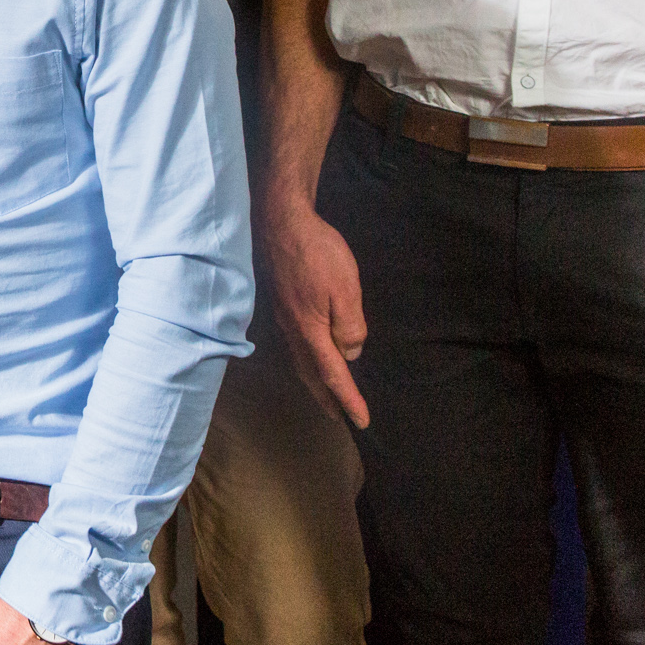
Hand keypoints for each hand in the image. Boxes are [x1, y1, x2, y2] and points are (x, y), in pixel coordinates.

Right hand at [263, 194, 370, 427]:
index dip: (348, 399)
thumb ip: (350, 325)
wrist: (282, 222)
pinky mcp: (284, 305)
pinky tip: (312, 356)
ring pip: (300, 361)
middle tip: (339, 419)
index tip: (362, 421)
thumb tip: (351, 351)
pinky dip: (307, 362)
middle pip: (310, 374)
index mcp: (311, 330)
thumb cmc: (317, 253)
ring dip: (314, 383)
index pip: (333, 374)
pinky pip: (296, 346)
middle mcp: (294, 330)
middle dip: (326, 398)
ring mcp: (286, 318)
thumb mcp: (345, 288)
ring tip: (326, 395)